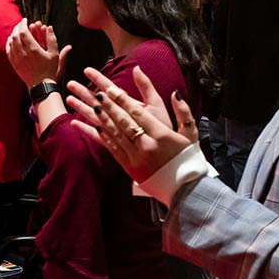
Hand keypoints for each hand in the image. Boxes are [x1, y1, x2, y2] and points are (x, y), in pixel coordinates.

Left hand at [5, 19, 68, 86]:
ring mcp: (17, 59)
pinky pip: (8, 51)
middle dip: (17, 27)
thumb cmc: (49, 70)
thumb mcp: (54, 54)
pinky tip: (11, 40)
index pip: (23, 31)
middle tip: (21, 23)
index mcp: (33, 49)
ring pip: (11, 42)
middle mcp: (23, 53)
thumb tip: (50, 27)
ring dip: (13, 34)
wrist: (41, 86)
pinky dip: (8, 43)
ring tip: (17, 30)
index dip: (23, 23)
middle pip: (15, 35)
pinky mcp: (14, 64)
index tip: (25, 20)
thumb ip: (52, 39)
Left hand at [65, 66, 198, 182]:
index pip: (137, 113)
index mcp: (161, 135)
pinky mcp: (128, 167)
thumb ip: (183, 112)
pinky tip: (90, 126)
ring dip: (98, 119)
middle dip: (108, 106)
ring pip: (113, 134)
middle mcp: (146, 145)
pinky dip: (99, 136)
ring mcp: (135, 157)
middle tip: (95, 93)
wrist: (184, 189)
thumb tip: (175, 93)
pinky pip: (111, 148)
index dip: (122, 101)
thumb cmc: (188, 158)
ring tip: (87, 106)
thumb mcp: (190, 134)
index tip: (110, 89)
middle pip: (122, 121)